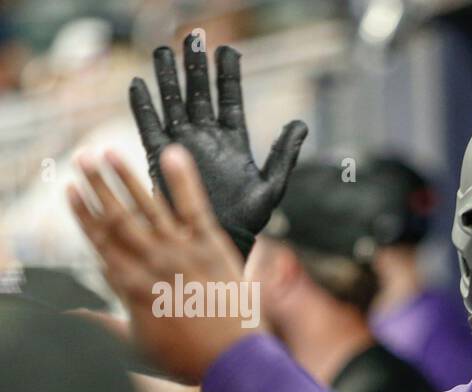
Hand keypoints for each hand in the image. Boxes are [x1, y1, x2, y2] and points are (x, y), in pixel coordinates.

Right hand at [68, 145, 253, 382]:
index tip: (70, 190)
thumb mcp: (136, 348)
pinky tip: (173, 154)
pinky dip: (183, 180)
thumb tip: (72, 313)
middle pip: (118, 217)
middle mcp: (152, 263)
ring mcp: (183, 252)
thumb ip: (103, 326)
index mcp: (131, 285)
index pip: (100, 241)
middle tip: (81, 158)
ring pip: (148, 207)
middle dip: (97, 186)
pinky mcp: (213, 248)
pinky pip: (195, 207)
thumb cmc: (188, 361)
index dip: (83, 213)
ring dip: (126, 177)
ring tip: (108, 152)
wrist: (235, 362)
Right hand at [129, 33, 307, 258]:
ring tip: (164, 51)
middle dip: (195, 67)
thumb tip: (301, 124)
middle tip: (193, 37)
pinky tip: (139, 85)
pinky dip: (143, 107)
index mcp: (233, 141)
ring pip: (173, 104)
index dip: (228, 74)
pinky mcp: (162, 158)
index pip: (230, 99)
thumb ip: (283, 153)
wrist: (220, 242)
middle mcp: (206, 138)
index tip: (228, 50)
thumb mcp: (272, 185)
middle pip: (198, 94)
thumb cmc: (247, 219)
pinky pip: (149, 128)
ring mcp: (183, 146)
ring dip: (168, 78)